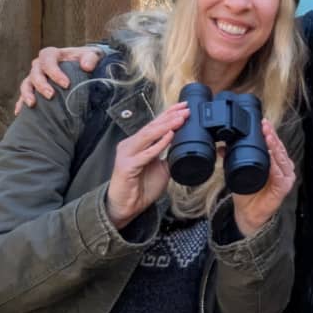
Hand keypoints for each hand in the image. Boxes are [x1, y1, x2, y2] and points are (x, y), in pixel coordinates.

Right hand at [15, 46, 103, 114]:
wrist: (84, 64)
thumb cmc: (87, 59)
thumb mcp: (92, 54)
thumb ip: (90, 58)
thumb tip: (86, 67)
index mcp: (52, 55)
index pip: (48, 60)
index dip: (54, 71)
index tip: (66, 84)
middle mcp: (40, 65)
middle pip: (35, 73)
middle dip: (41, 85)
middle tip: (51, 95)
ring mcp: (35, 77)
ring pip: (26, 83)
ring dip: (28, 94)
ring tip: (32, 104)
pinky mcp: (34, 88)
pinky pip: (24, 95)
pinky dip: (21, 103)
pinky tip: (20, 113)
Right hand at [106, 103, 188, 228]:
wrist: (127, 206)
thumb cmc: (142, 186)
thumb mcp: (162, 168)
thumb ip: (170, 155)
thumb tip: (184, 145)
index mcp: (138, 143)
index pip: (154, 124)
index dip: (168, 113)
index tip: (184, 106)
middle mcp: (131, 145)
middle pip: (152, 126)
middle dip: (170, 116)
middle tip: (185, 109)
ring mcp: (127, 154)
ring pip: (148, 136)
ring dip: (166, 126)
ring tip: (180, 118)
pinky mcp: (127, 166)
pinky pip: (146, 153)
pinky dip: (159, 144)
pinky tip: (169, 136)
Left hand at [232, 120, 295, 235]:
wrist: (248, 213)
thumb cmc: (248, 192)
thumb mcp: (238, 171)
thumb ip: (232, 158)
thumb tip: (221, 147)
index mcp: (276, 163)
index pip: (275, 144)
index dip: (270, 133)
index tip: (263, 123)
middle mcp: (283, 168)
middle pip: (280, 149)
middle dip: (272, 136)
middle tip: (265, 126)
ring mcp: (285, 178)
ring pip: (282, 159)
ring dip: (275, 147)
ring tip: (268, 136)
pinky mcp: (284, 188)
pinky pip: (280, 175)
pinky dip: (276, 166)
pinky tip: (271, 157)